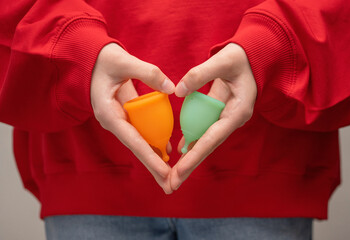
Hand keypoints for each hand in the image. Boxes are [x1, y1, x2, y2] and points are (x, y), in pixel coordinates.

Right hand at [90, 43, 174, 193]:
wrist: (89, 59)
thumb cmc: (103, 59)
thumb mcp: (123, 61)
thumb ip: (148, 73)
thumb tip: (172, 89)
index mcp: (108, 114)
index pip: (133, 141)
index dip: (150, 158)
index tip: (165, 173)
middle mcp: (113, 122)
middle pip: (137, 149)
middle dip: (153, 168)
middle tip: (170, 186)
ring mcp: (119, 120)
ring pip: (139, 143)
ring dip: (154, 158)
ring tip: (170, 175)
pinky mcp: (125, 115)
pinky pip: (141, 132)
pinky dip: (153, 141)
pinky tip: (167, 150)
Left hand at [171, 43, 256, 189]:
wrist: (253, 58)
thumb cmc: (241, 58)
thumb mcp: (223, 61)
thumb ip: (200, 75)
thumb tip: (177, 91)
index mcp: (238, 112)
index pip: (212, 138)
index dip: (195, 156)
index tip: (179, 172)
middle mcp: (232, 120)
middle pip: (208, 147)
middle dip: (190, 166)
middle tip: (172, 185)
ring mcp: (226, 118)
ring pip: (205, 141)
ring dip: (190, 157)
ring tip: (173, 174)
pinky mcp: (219, 114)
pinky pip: (204, 129)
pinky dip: (192, 139)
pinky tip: (181, 150)